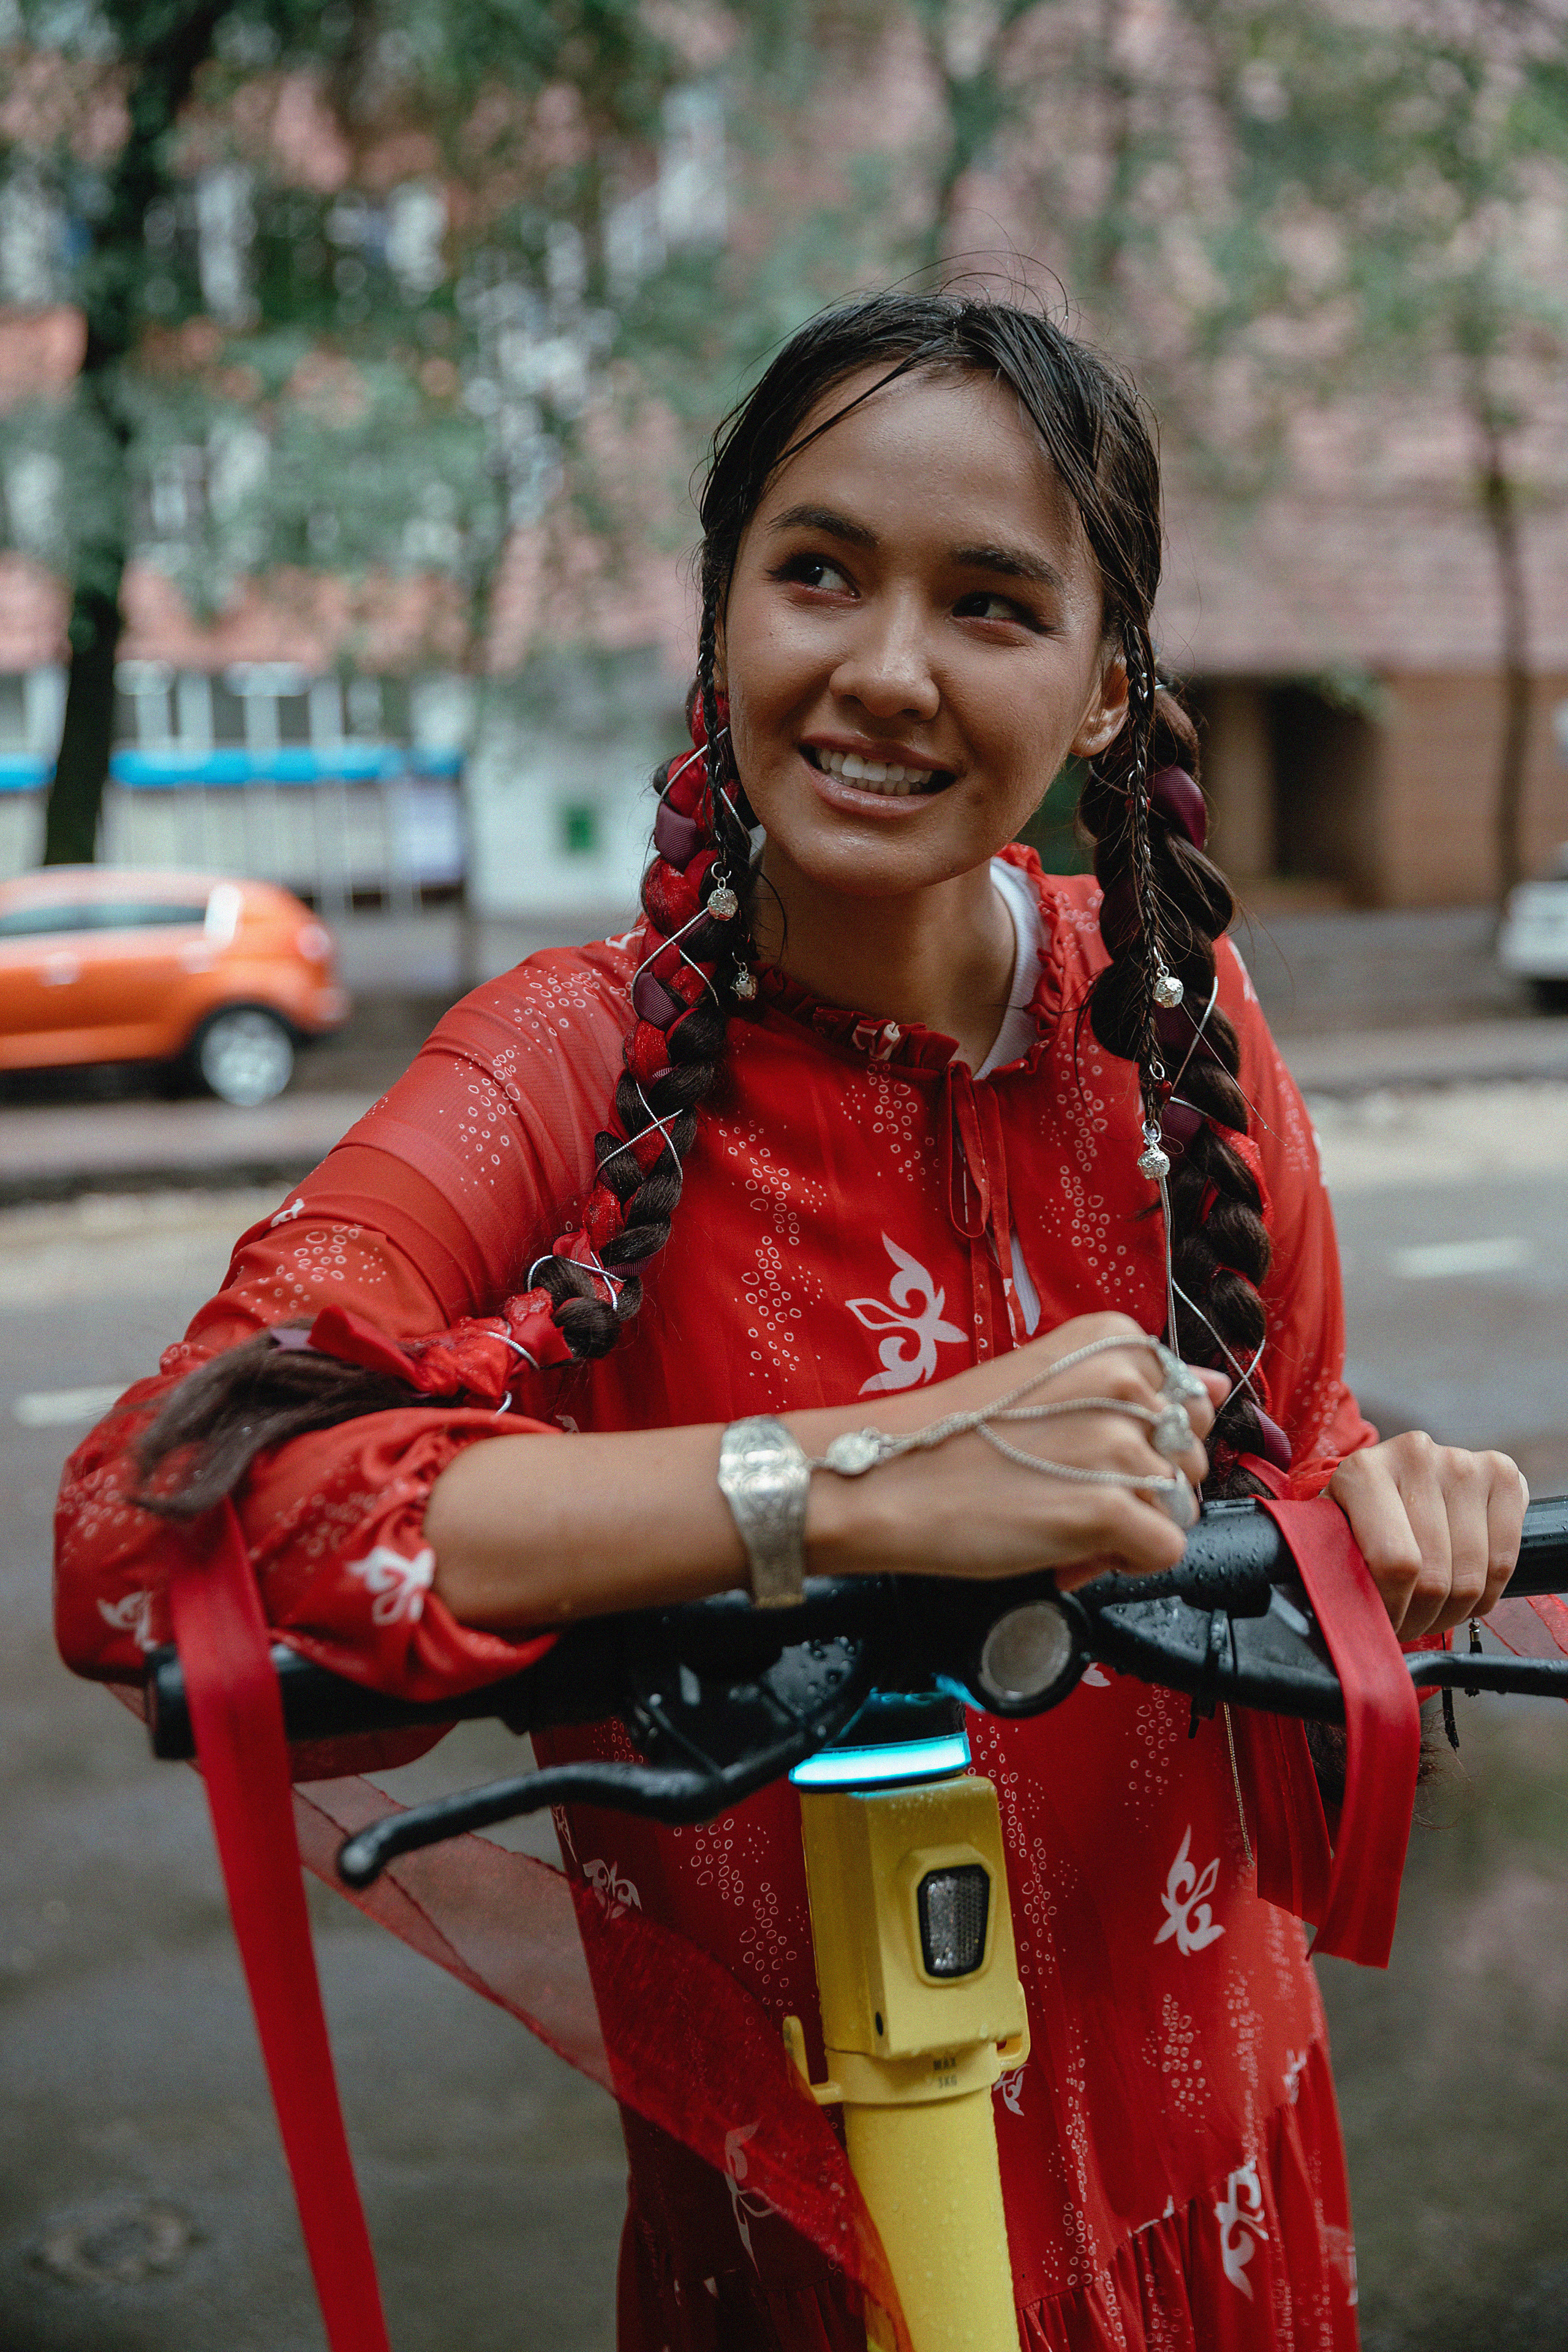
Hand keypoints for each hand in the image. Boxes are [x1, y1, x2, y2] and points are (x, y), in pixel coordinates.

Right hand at [802, 1311, 1228, 1586]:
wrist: (883, 1477)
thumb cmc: (954, 1435)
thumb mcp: (1051, 1381)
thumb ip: (1138, 1385)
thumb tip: (1218, 1388)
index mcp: (1115, 1341)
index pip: (1186, 1404)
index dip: (1141, 1444)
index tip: (1082, 1455)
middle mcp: (1129, 1382)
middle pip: (1188, 1459)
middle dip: (1139, 1490)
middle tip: (1064, 1497)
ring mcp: (1122, 1445)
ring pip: (1180, 1508)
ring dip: (1127, 1530)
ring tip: (1058, 1526)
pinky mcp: (1111, 1509)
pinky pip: (1164, 1553)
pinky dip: (1117, 1566)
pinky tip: (1062, 1555)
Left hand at [1326, 1433, 1526, 1639]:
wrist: (1396, 1479)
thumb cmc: (1359, 1516)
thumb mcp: (1332, 1537)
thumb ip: (1332, 1566)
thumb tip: (1345, 1616)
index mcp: (1363, 1471)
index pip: (1395, 1563)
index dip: (1393, 1609)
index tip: (1383, 1624)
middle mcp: (1416, 1456)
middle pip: (1434, 1576)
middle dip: (1419, 1617)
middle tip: (1406, 1622)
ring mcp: (1464, 1464)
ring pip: (1471, 1578)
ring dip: (1451, 1612)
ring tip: (1429, 1610)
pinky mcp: (1502, 1475)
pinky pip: (1505, 1561)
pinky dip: (1485, 1593)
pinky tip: (1462, 1589)